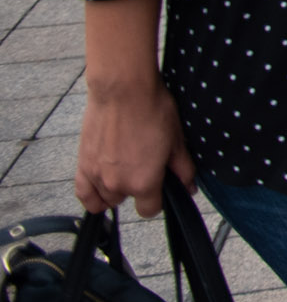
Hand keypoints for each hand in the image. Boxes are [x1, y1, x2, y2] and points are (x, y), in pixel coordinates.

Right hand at [76, 79, 193, 217]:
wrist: (123, 91)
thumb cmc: (153, 111)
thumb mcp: (177, 141)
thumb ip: (183, 170)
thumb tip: (189, 188)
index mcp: (144, 183)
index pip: (149, 210)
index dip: (158, 200)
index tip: (160, 186)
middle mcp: (118, 185)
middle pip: (128, 200)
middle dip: (137, 188)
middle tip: (144, 165)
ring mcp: (97, 176)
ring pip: (107, 198)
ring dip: (116, 188)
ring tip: (125, 166)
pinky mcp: (82, 165)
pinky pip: (83, 193)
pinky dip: (92, 195)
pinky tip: (101, 186)